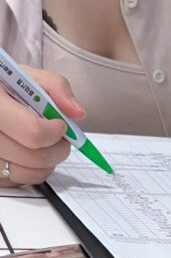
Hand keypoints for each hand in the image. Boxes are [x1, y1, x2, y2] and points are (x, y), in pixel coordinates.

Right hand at [0, 67, 84, 186]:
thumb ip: (55, 87)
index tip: (60, 125)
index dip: (54, 132)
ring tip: (43, 145)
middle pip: (35, 158)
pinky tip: (26, 153)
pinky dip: (31, 172)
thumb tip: (76, 112)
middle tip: (59, 138)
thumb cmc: (4, 86)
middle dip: (58, 150)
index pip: (33, 132)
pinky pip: (19, 182)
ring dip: (48, 163)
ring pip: (30, 174)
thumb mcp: (25, 75)